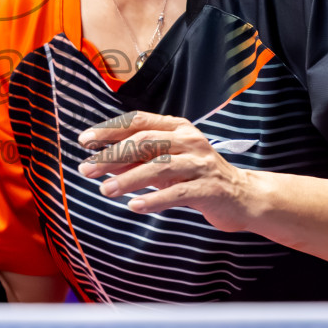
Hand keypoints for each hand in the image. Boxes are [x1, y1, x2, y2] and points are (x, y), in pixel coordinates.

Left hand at [76, 111, 269, 232]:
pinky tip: (134, 206)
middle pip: (145, 142)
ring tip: (105, 191)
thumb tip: (100, 163)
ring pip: (159, 166)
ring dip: (128, 179)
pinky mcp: (209, 187)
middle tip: (87, 169)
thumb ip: (137, 161)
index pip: (139, 121)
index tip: (85, 140)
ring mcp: (200, 163)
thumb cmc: (196, 177)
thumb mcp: (165, 165)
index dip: (110, 129)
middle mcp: (190, 140)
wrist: (242, 196)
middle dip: (112, 156)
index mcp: (178, 128)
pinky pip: (177, 192)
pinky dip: (154, 199)